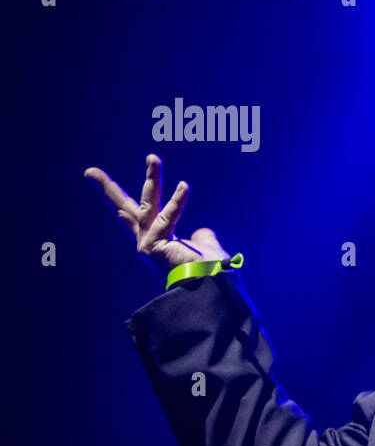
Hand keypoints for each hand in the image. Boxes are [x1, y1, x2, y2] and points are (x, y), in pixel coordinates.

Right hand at [84, 153, 229, 271]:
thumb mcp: (205, 248)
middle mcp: (148, 242)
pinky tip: (183, 185)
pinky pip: (167, 217)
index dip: (123, 205)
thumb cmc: (211, 272)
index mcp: (157, 242)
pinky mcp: (154, 245)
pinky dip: (177, 201)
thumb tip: (202, 232)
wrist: (213, 287)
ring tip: (153, 158)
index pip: (136, 218)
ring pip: (146, 205)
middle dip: (108, 189)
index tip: (111, 198)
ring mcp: (148, 244)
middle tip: (90, 172)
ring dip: (151, 180)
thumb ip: (202, 238)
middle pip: (124, 210)